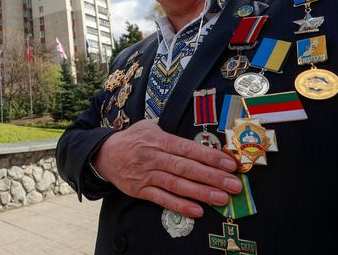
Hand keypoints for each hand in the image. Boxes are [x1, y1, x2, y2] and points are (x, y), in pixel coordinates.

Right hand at [92, 119, 241, 217]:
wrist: (104, 154)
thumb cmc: (133, 139)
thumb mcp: (148, 126)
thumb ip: (171, 130)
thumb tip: (199, 135)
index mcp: (158, 140)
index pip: (187, 148)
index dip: (209, 156)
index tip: (229, 164)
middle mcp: (153, 157)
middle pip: (185, 168)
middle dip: (211, 177)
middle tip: (234, 185)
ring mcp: (146, 175)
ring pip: (176, 185)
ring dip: (200, 193)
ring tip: (221, 199)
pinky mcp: (139, 190)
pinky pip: (161, 199)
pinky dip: (179, 206)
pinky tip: (197, 211)